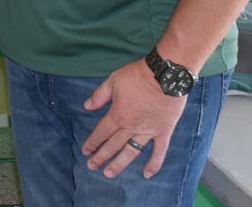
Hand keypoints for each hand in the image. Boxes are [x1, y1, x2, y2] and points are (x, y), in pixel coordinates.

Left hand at [81, 59, 185, 179]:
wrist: (165, 75)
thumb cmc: (138, 76)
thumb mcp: (113, 81)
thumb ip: (99, 96)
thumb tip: (86, 106)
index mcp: (118, 115)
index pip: (101, 132)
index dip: (92, 142)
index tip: (86, 151)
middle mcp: (131, 127)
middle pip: (113, 145)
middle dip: (101, 157)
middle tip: (92, 167)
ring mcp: (148, 131)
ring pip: (131, 152)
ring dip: (119, 164)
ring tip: (109, 174)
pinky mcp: (163, 131)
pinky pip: (159, 151)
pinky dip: (154, 164)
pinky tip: (147, 175)